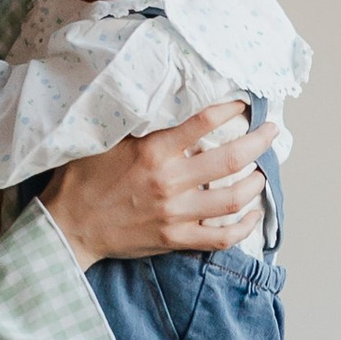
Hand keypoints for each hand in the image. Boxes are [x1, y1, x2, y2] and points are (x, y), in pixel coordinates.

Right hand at [40, 101, 270, 265]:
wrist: (68, 226)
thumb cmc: (83, 179)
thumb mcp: (106, 140)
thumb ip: (139, 124)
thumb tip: (166, 101)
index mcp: (153, 151)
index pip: (204, 122)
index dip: (231, 109)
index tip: (244, 103)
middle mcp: (169, 181)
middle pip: (231, 159)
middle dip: (260, 142)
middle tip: (271, 131)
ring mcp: (175, 213)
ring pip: (233, 199)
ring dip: (255, 184)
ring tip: (261, 173)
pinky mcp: (175, 239)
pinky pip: (221, 238)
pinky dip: (244, 228)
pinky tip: (253, 215)